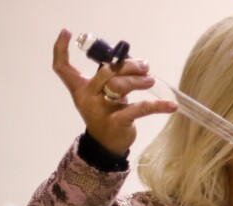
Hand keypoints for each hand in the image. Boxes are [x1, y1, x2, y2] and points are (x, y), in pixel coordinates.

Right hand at [52, 29, 176, 155]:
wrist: (107, 146)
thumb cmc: (106, 115)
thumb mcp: (102, 96)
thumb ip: (110, 79)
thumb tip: (135, 63)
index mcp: (80, 89)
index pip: (62, 68)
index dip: (61, 48)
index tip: (67, 32)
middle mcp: (87, 98)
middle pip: (105, 72)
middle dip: (126, 65)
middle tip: (144, 66)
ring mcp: (100, 110)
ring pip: (120, 87)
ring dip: (139, 80)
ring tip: (150, 79)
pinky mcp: (117, 122)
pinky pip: (139, 109)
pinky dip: (158, 106)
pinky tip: (171, 105)